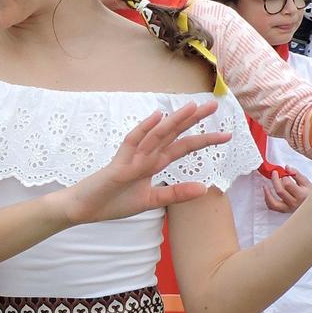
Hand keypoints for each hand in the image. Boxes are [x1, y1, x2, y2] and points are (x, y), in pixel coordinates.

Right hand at [56, 102, 230, 225]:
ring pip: (156, 134)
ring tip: (193, 107)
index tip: (227, 135)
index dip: (204, 140)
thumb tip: (204, 188)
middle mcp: (145, 155)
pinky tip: (157, 117)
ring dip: (174, 121)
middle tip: (215, 104)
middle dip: (193, 120)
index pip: (182, 147)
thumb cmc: (113, 202)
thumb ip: (176, 194)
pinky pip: (132, 144)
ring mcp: (131, 157)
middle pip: (173, 133)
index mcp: (153, 163)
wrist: (84, 209)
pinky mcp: (118, 164)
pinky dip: (144, 130)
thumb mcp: (151, 201)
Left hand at [261, 168, 308, 212]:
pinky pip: (273, 207)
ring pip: (273, 203)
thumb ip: (296, 174)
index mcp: (301, 195)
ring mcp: (288, 208)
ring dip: (267, 193)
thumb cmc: (311, 194)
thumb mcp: (306, 182)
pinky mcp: (284, 211)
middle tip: (274, 173)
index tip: (284, 172)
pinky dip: (268, 200)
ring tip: (265, 186)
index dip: (284, 176)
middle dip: (275, 180)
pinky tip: (267, 193)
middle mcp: (294, 203)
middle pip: (280, 191)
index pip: (288, 185)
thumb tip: (287, 167)